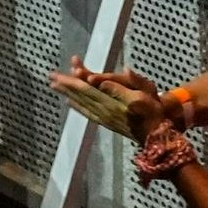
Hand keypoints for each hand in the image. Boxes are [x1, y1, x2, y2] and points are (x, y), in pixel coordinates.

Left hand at [49, 64, 179, 142]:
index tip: (63, 71)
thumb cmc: (152, 113)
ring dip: (67, 93)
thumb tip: (103, 81)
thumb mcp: (141, 97)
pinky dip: (77, 107)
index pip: (88, 88)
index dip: (75, 78)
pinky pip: (87, 113)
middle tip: (51, 76)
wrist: (156, 137)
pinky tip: (70, 103)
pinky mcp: (107, 123)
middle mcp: (104, 110)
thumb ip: (121, 89)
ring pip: (81, 103)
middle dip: (66, 84)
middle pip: (81, 94)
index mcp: (110, 101)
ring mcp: (104, 117)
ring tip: (55, 86)